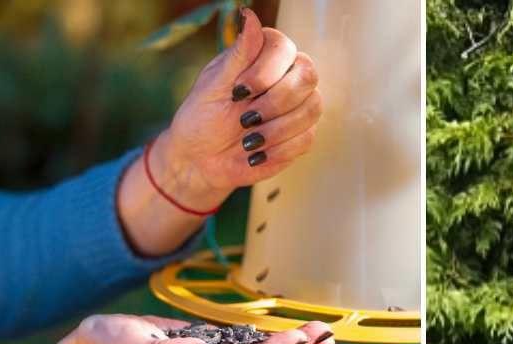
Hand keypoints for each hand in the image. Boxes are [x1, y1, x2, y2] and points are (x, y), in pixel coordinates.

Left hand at [151, 7, 322, 206]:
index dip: (266, 70)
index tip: (238, 92)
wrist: (200, 160)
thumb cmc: (202, 118)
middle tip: (245, 120)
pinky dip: (279, 149)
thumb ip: (238, 54)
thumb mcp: (213, 86)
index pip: (284, 48)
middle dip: (276, 102)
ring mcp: (297, 106)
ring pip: (312, 108)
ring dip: (277, 129)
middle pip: (308, 75)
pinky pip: (307, 138)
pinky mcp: (301, 135)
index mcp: (262, 57)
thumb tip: (249, 14)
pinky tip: (256, 153)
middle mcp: (286, 76)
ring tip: (247, 141)